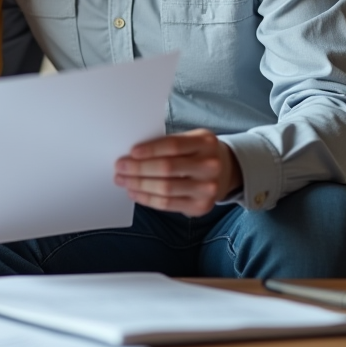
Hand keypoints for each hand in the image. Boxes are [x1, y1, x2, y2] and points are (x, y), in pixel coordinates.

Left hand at [114, 129, 242, 215]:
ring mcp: (208, 188)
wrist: (225, 170)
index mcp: (206, 142)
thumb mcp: (190, 139)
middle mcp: (210, 165)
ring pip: (165, 188)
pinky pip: (168, 204)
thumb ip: (167, 144)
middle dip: (138, 169)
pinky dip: (147, 199)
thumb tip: (132, 154)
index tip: (131, 152)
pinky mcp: (201, 207)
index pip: (173, 145)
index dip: (150, 149)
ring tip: (123, 180)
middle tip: (119, 167)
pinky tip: (135, 193)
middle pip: (167, 168)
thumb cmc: (197, 152)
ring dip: (138, 185)